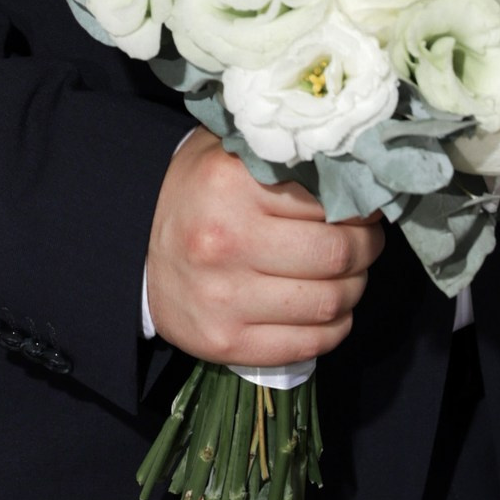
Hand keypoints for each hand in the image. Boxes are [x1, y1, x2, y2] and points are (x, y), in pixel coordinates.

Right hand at [144, 132, 382, 365]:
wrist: (133, 248)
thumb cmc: (200, 194)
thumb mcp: (231, 155)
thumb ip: (286, 155)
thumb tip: (357, 168)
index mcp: (229, 184)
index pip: (330, 200)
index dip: (360, 206)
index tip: (364, 207)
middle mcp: (225, 241)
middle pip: (338, 254)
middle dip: (366, 248)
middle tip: (365, 241)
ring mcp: (224, 298)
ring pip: (330, 302)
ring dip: (355, 289)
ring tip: (349, 275)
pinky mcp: (226, 342)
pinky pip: (310, 344)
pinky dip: (335, 328)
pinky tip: (329, 310)